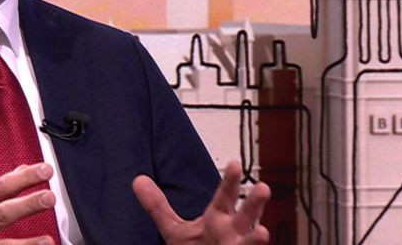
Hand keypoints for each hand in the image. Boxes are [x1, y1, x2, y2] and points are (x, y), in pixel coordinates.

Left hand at [133, 161, 270, 244]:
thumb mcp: (174, 228)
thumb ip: (158, 206)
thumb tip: (138, 180)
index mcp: (218, 218)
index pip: (224, 196)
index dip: (230, 181)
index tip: (235, 164)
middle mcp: (232, 233)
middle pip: (245, 216)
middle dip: (254, 203)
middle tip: (263, 188)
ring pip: (251, 242)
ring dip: (257, 238)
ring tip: (263, 233)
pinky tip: (259, 241)